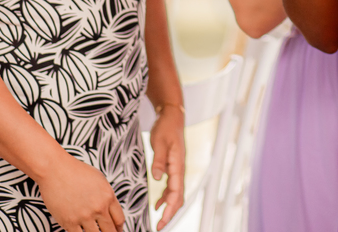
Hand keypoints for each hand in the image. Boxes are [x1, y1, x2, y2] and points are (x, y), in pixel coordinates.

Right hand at [35, 154, 125, 231]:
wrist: (56, 170)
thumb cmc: (75, 171)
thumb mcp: (100, 180)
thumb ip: (106, 196)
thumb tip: (110, 209)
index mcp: (108, 196)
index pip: (119, 220)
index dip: (119, 228)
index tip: (117, 230)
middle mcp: (98, 207)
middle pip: (110, 230)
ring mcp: (84, 216)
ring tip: (94, 231)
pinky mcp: (69, 222)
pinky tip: (81, 231)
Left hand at [150, 107, 185, 229]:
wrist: (172, 116)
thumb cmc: (166, 128)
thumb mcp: (160, 142)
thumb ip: (159, 160)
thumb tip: (157, 178)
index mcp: (177, 165)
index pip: (176, 193)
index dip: (169, 209)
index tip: (161, 221)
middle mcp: (179, 170)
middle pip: (178, 197)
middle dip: (170, 214)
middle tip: (159, 227)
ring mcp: (177, 169)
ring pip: (176, 194)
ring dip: (169, 207)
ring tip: (159, 220)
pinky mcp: (173, 167)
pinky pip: (172, 187)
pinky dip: (166, 198)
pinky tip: (157, 204)